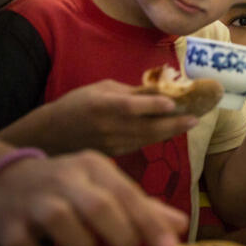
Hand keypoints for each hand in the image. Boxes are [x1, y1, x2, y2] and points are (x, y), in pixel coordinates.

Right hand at [0, 150, 187, 245]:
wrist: (0, 181)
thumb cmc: (65, 188)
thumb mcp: (102, 185)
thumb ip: (141, 206)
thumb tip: (180, 225)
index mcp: (93, 166)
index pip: (128, 194)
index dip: (151, 223)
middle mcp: (64, 179)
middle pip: (98, 206)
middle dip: (120, 234)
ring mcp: (34, 202)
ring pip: (64, 226)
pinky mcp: (8, 226)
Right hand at [42, 80, 196, 155]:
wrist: (50, 136)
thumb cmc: (76, 105)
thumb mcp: (100, 90)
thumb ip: (128, 92)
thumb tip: (160, 90)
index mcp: (101, 106)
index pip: (129, 106)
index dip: (151, 106)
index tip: (172, 104)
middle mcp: (107, 127)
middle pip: (144, 127)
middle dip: (173, 123)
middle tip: (195, 118)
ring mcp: (111, 144)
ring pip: (146, 138)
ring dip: (170, 131)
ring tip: (190, 123)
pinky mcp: (114, 155)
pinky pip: (140, 145)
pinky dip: (157, 138)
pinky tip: (172, 131)